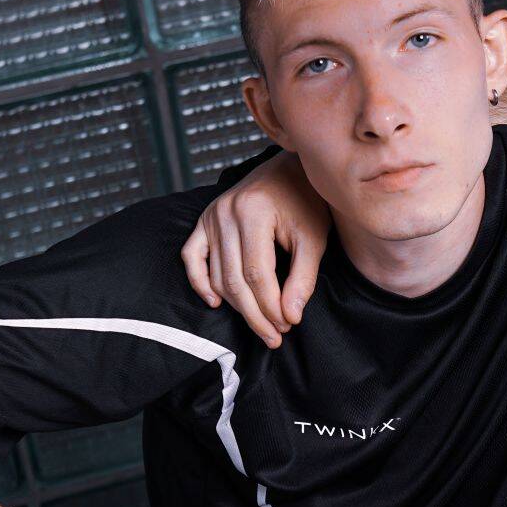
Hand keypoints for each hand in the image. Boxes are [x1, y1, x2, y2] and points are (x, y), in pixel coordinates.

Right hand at [178, 150, 331, 348]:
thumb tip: (290, 317)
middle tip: (274, 336)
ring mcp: (211, 216)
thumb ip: (303, 278)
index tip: (287, 326)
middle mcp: (226, 213)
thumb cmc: (306, 202)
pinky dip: (200, 282)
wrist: (289, 170)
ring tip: (260, 324)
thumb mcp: (314, 238)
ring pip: (216, 275)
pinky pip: (192, 257)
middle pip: (234, 279)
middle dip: (255, 314)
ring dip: (236, 305)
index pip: (257, 274)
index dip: (270, 306)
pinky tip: (216, 303)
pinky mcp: (204, 221)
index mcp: (254, 212)